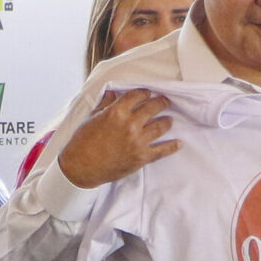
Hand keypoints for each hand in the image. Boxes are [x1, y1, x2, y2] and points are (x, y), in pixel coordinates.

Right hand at [55, 90, 179, 188]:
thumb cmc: (82, 142)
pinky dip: (172, 147)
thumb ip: (105, 104)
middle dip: (161, 102)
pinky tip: (179, 143)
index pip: (137, 95)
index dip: (144, 92)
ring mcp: (138, 141)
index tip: (148, 93)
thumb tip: (112, 93)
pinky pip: (162, 151)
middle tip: (165, 101)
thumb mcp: (92, 118)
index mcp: (117, 112)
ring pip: (161, 126)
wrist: (80, 167)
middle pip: (153, 107)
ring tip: (169, 120)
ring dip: (167, 121)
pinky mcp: (142, 157)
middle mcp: (130, 124)